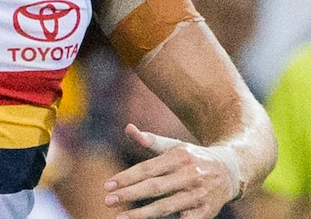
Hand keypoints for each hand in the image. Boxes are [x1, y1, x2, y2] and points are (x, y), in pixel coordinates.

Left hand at [103, 124, 237, 218]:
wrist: (230, 171)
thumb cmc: (191, 158)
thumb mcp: (173, 146)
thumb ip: (149, 140)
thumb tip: (128, 128)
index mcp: (179, 157)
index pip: (147, 169)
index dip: (127, 177)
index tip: (108, 185)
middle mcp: (189, 175)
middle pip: (154, 187)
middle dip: (130, 194)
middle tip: (107, 200)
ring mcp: (199, 194)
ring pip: (166, 206)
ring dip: (142, 214)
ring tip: (121, 217)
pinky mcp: (206, 212)